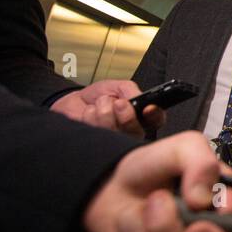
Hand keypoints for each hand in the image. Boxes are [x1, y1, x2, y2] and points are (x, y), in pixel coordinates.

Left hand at [50, 79, 164, 137]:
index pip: (156, 120)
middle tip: (119, 103)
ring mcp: (113, 141)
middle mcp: (130, 132)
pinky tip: (90, 114)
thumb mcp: (117, 86)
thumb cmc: (98, 96)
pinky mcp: (96, 145)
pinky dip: (90, 116)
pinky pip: (96, 131)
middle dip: (126, 115)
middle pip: (135, 131)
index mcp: (141, 117)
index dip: (154, 115)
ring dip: (104, 111)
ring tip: (100, 105)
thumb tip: (137, 98)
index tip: (147, 108)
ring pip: (114, 130)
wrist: (74, 102)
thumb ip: (130, 89)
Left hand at [81, 130, 231, 231]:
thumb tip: (206, 198)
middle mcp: (209, 229)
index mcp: (224, 200)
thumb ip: (201, 162)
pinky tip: (136, 217)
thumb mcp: (183, 147)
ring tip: (151, 202)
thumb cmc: (154, 167)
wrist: (110, 183)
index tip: (223, 207)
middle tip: (191, 230)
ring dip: (159, 225)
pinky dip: (134, 229)